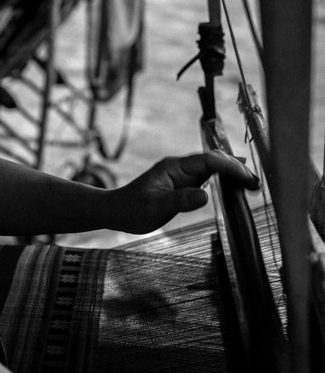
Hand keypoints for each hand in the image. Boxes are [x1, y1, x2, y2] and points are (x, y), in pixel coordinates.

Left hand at [109, 151, 259, 233]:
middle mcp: (180, 167)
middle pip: (214, 161)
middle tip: (256, 182)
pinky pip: (207, 177)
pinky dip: (223, 180)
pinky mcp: (183, 183)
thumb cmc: (132, 210)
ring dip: (232, 173)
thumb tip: (205, 196)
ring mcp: (182, 174)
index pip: (207, 161)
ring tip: (253, 183)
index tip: (246, 177)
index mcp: (173, 167)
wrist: (116, 211)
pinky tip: (236, 184)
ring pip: (213, 168)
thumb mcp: (154, 208)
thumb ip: (179, 201)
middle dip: (236, 168)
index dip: (229, 166)